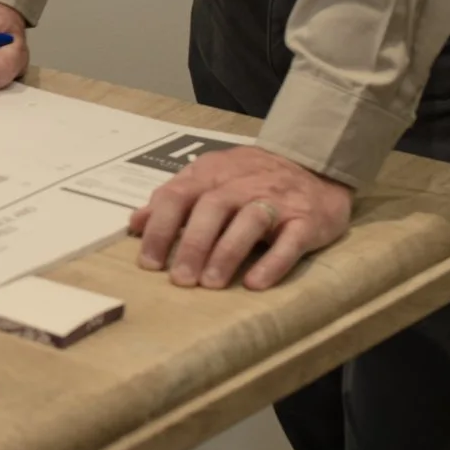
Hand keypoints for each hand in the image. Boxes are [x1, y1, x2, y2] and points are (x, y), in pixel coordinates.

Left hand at [130, 144, 352, 291]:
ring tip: (210, 284)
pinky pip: (290, 242)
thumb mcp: (208, 179)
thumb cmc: (251, 178)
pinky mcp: (306, 220)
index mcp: (211, 174)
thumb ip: (174, 198)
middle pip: (211, 209)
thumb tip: (135, 223)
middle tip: (180, 280)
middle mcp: (241, 184)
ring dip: (226, 254)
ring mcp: (275, 201)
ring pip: (248, 223)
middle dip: (193, 245)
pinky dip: (271, 263)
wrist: (314, 164)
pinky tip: (254, 284)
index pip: (177, 196)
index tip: (148, 263)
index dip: (160, 228)